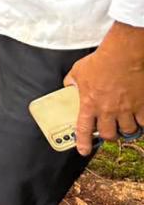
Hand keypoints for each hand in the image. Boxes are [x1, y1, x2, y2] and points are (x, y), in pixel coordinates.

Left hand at [65, 23, 143, 155]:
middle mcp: (107, 110)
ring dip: (126, 130)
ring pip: (128, 131)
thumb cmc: (100, 61)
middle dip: (108, 135)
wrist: (123, 54)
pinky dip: (142, 123)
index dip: (83, 143)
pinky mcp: (142, 105)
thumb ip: (71, 82)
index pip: (83, 129)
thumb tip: (69, 86)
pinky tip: (141, 120)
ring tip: (125, 124)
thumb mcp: (78, 71)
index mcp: (89, 104)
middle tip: (109, 131)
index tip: (83, 151)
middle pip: (109, 134)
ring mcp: (126, 109)